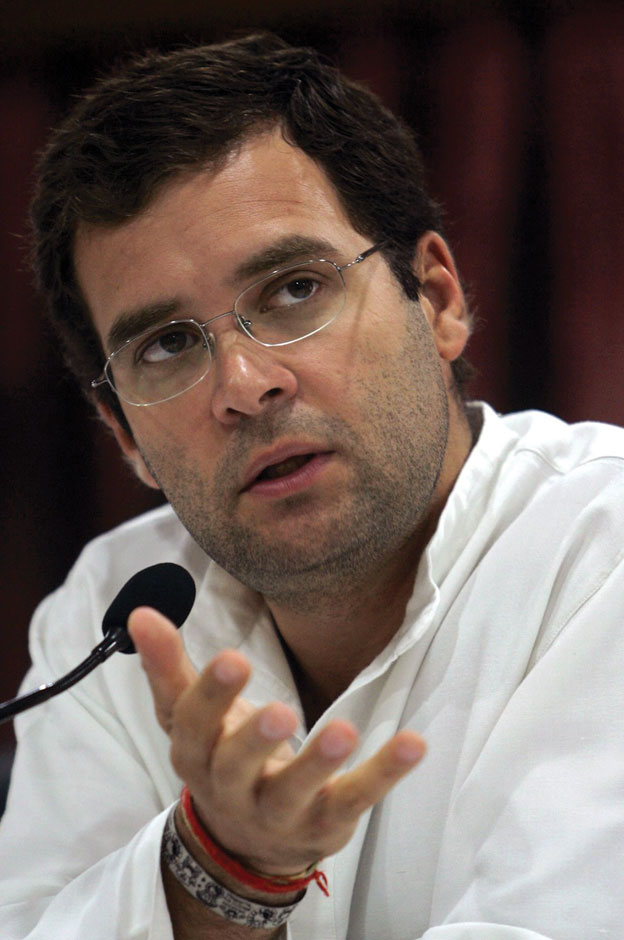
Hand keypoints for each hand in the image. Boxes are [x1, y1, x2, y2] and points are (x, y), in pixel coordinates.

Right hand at [129, 606, 425, 876]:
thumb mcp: (190, 716)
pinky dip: (384, 773)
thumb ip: (169, 665)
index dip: (211, 695)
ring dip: (318, 762)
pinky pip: (354, 799)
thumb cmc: (220, 757)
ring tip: (344, 730)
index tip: (233, 659)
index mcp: (197, 753)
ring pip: (294, 791)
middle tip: (279, 711)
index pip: (192, 725)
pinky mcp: (325, 822)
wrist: (246, 842)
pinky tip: (413, 743)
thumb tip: (141, 612)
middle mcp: (231, 788)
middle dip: (254, 739)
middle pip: (236, 765)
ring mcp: (279, 811)